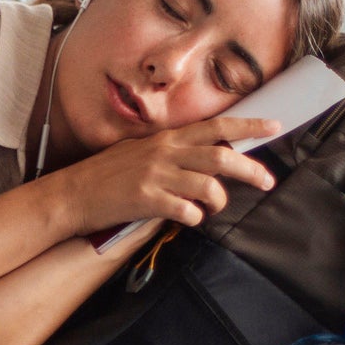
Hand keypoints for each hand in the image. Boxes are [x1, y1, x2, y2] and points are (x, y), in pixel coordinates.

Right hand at [43, 116, 280, 233]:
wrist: (71, 194)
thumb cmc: (105, 175)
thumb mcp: (140, 152)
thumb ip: (172, 153)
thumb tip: (205, 159)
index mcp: (166, 139)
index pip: (216, 127)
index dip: (248, 126)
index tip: (273, 127)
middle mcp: (164, 153)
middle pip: (222, 157)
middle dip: (251, 170)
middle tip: (267, 181)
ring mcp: (155, 176)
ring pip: (209, 187)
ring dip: (218, 202)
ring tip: (211, 208)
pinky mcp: (147, 200)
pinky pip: (187, 211)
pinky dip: (195, 218)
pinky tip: (187, 218)